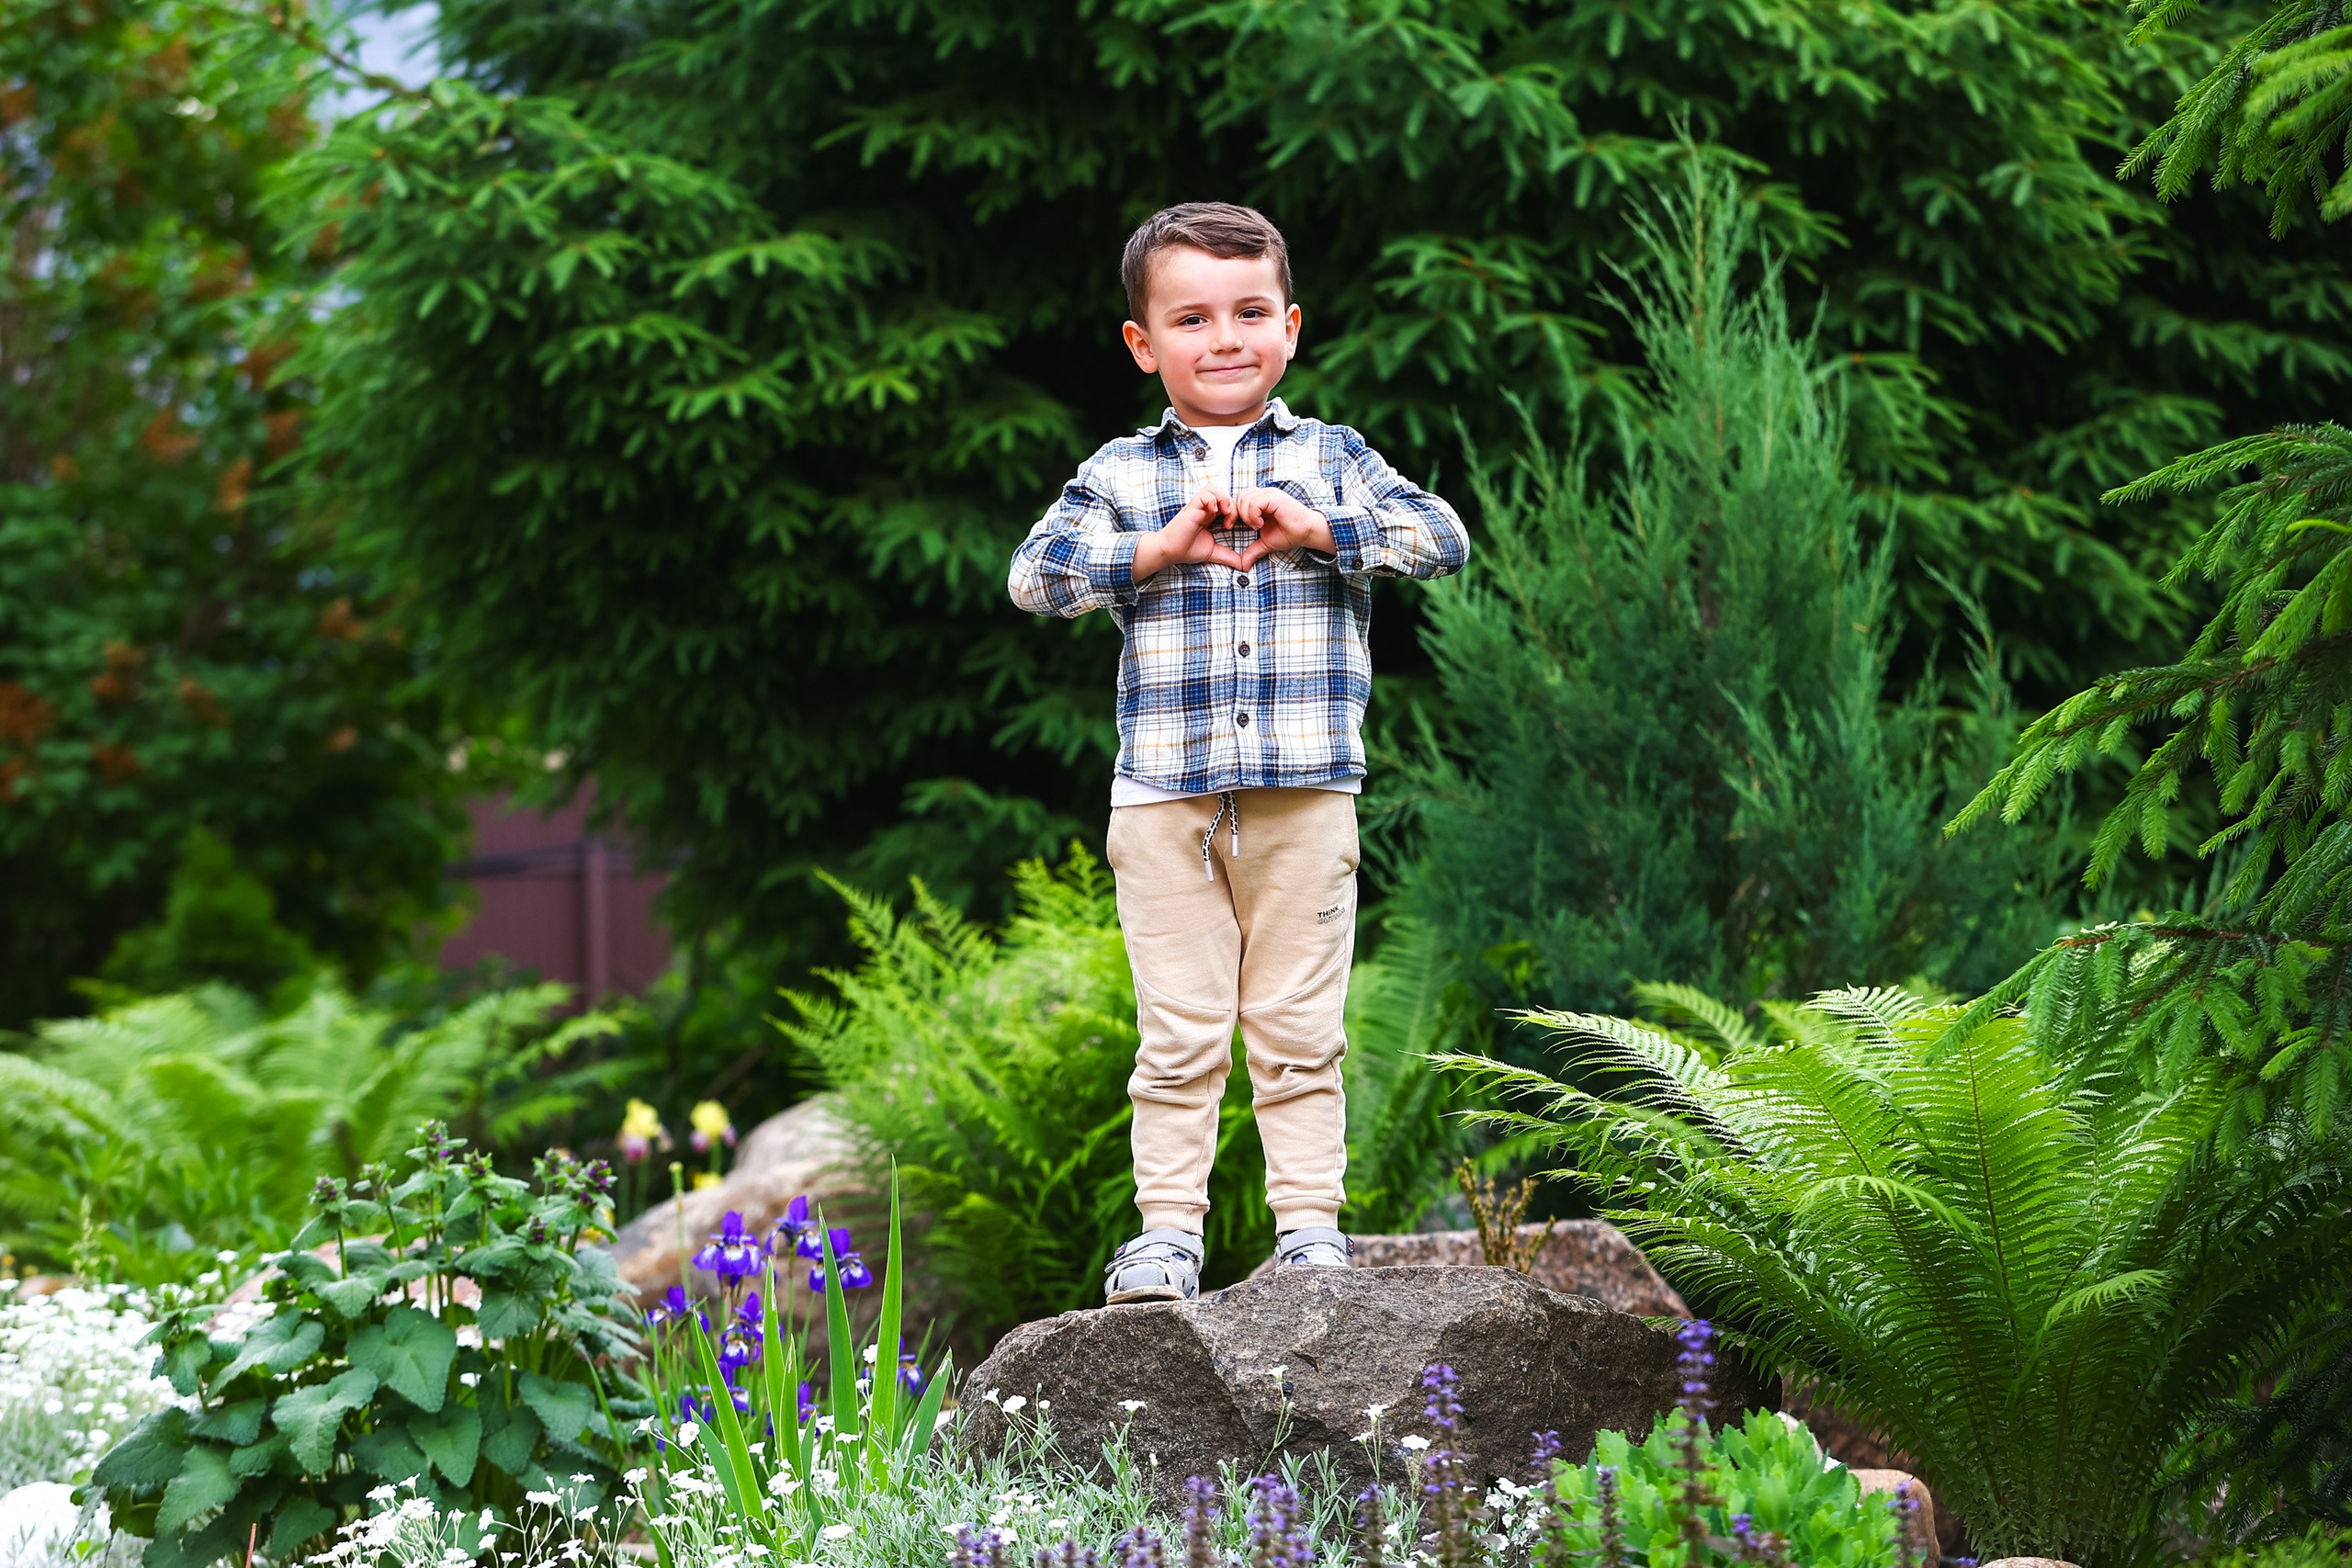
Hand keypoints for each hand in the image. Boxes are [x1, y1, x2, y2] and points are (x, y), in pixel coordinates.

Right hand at [1133, 484, 1252, 581]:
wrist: (1170, 551)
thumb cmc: (1187, 550)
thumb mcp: (1213, 553)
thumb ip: (1228, 556)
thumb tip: (1244, 566)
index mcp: (1210, 516)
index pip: (1227, 503)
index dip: (1235, 511)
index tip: (1233, 527)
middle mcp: (1204, 509)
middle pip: (1222, 492)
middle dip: (1231, 504)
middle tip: (1231, 520)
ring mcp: (1197, 506)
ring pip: (1213, 488)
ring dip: (1222, 498)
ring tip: (1224, 513)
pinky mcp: (1191, 508)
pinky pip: (1203, 494)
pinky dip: (1211, 500)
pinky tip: (1214, 512)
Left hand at [1232, 487, 1335, 567]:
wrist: (1307, 532)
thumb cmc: (1290, 534)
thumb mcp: (1266, 543)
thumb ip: (1252, 550)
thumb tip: (1243, 565)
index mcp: (1260, 501)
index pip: (1238, 499)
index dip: (1233, 513)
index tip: (1233, 527)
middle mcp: (1264, 494)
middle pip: (1239, 497)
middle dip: (1238, 514)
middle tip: (1250, 527)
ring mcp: (1269, 494)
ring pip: (1244, 498)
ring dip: (1247, 515)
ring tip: (1258, 526)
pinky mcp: (1274, 497)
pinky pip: (1254, 502)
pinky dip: (1253, 515)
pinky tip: (1261, 524)